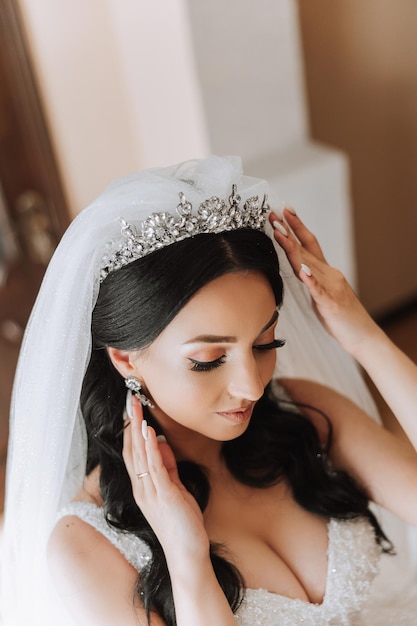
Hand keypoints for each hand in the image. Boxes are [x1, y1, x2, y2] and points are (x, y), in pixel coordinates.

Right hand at [122, 394, 208, 562]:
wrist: (187, 554)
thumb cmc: (182, 524)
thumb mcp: (175, 489)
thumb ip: (167, 467)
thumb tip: (161, 443)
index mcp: (142, 486)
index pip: (132, 452)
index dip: (131, 429)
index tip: (132, 408)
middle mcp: (141, 487)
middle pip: (130, 449)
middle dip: (130, 422)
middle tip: (130, 398)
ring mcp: (149, 491)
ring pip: (138, 454)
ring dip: (137, 428)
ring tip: (136, 407)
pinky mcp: (162, 495)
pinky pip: (153, 467)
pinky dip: (150, 447)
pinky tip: (149, 431)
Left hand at [269, 208, 378, 356]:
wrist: (363, 335)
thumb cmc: (342, 317)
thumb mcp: (322, 294)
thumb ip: (312, 280)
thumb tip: (299, 268)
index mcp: (326, 272)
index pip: (309, 244)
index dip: (296, 227)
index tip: (283, 212)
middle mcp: (329, 275)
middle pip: (306, 249)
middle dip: (289, 231)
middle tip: (274, 215)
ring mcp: (331, 288)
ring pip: (309, 265)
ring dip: (293, 249)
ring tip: (280, 234)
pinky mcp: (331, 304)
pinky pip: (319, 291)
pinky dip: (310, 280)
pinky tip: (302, 270)